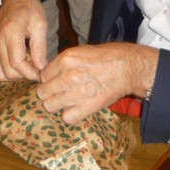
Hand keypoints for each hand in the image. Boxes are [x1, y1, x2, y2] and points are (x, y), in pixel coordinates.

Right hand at [0, 0, 47, 80]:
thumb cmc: (30, 8)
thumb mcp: (40, 24)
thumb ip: (40, 47)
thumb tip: (41, 68)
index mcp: (11, 32)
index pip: (17, 62)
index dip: (29, 73)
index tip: (41, 74)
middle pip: (7, 71)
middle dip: (23, 76)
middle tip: (36, 70)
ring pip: (0, 73)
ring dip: (15, 75)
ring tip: (28, 67)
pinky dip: (7, 72)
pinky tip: (20, 65)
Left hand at [36, 42, 157, 123]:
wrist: (127, 67)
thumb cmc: (105, 57)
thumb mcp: (80, 52)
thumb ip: (62, 63)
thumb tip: (48, 73)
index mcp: (65, 60)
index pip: (42, 76)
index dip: (47, 80)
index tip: (54, 82)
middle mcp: (68, 76)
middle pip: (43, 92)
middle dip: (48, 93)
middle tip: (57, 93)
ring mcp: (77, 93)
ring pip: (51, 106)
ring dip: (56, 105)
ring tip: (65, 102)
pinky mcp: (88, 107)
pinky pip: (67, 117)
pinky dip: (70, 115)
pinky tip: (76, 109)